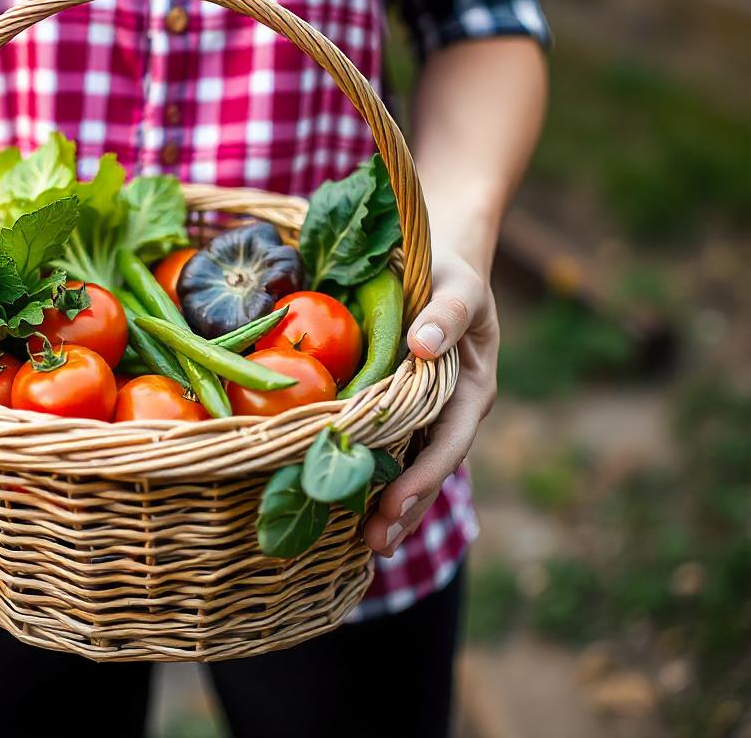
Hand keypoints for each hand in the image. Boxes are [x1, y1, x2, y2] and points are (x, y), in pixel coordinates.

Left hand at [363, 249, 497, 555]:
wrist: (436, 262)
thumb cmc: (448, 272)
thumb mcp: (457, 285)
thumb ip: (447, 313)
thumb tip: (423, 344)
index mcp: (468, 391)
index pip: (448, 444)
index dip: (423, 477)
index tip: (395, 503)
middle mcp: (447, 413)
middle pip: (427, 470)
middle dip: (405, 509)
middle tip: (376, 543)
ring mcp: (421, 416)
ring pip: (406, 469)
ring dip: (389, 508)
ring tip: (366, 545)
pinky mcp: (394, 411)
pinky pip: (383, 449)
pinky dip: (366, 477)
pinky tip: (340, 502)